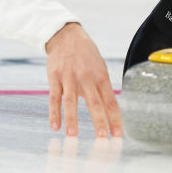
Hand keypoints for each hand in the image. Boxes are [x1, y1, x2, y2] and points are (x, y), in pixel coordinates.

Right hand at [45, 22, 121, 137]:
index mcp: (101, 76)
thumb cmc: (86, 54)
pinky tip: (55, 125)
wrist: (66, 35)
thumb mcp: (99, 67)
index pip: (110, 101)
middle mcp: (86, 77)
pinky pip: (54, 97)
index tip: (118, 134)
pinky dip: (54, 112)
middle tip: (102, 136)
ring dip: (72, 119)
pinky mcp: (55, 77)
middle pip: (94, 102)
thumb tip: (110, 110)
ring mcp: (69, 77)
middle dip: (99, 120)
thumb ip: (103, 88)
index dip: (115, 118)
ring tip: (73, 135)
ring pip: (71, 101)